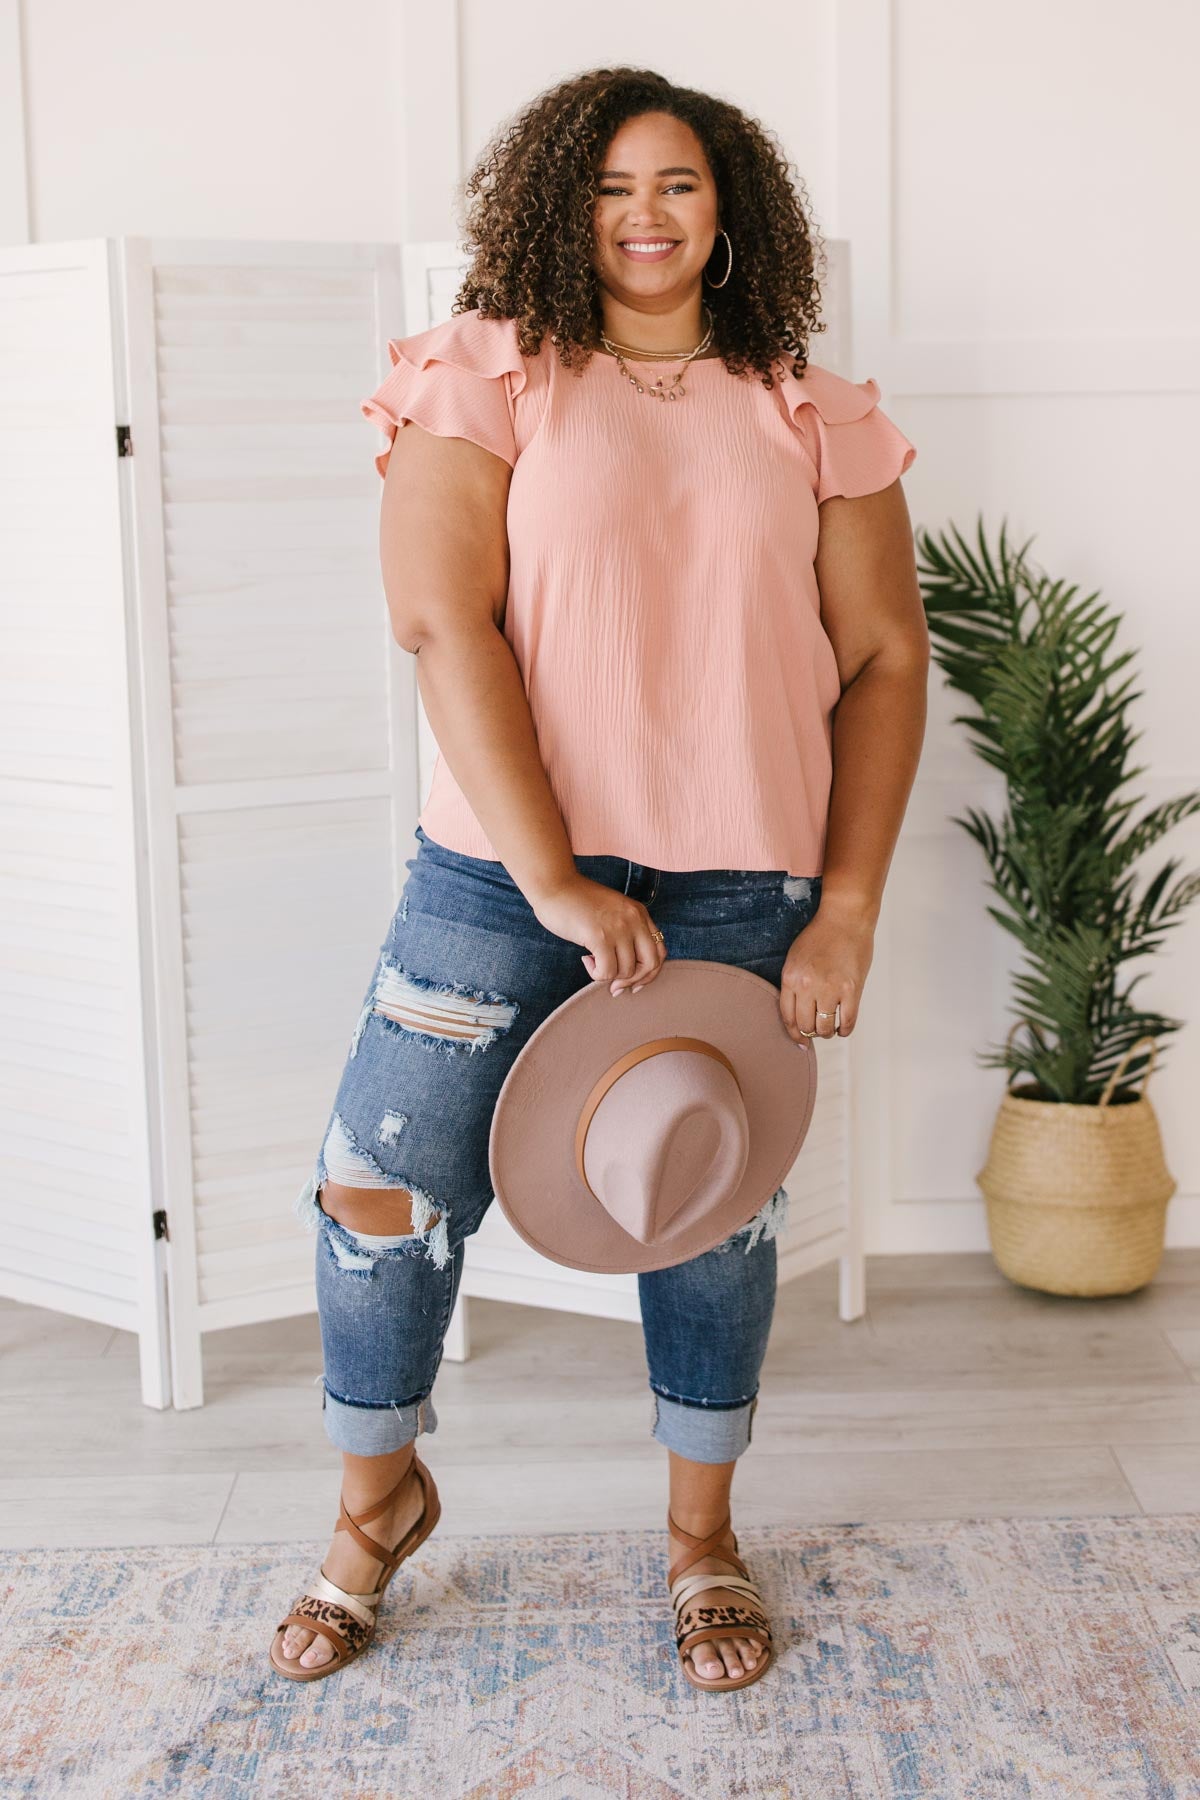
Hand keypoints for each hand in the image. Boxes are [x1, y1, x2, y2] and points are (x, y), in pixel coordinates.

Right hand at [530, 873, 666, 996]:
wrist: (554, 885)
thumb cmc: (577, 901)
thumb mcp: (612, 911)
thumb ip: (624, 932)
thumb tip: (626, 971)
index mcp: (639, 913)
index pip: (659, 951)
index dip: (649, 972)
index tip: (634, 983)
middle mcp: (634, 920)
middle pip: (650, 963)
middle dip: (634, 981)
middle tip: (615, 986)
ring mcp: (618, 928)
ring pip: (626, 971)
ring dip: (608, 975)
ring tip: (593, 961)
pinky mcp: (600, 937)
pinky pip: (607, 972)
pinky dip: (596, 974)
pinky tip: (586, 960)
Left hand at [778, 895, 873, 1042]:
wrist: (845, 919)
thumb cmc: (821, 936)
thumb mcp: (795, 958)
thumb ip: (794, 984)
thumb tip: (798, 1013)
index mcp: (790, 978)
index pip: (787, 1016)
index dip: (793, 1033)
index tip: (799, 1040)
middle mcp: (807, 986)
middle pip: (805, 1025)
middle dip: (810, 1033)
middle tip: (816, 1031)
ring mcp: (831, 989)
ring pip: (825, 1028)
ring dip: (827, 1032)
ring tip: (830, 1028)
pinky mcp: (852, 990)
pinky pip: (848, 1021)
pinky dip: (845, 1030)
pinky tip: (843, 1028)